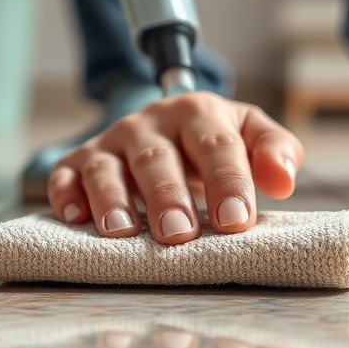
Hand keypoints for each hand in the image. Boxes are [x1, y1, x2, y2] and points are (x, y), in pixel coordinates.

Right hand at [47, 92, 303, 244]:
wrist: (173, 127)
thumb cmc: (216, 142)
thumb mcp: (252, 135)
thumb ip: (277, 151)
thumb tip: (283, 180)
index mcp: (197, 112)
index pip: (216, 146)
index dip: (227, 182)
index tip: (235, 221)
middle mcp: (149, 123)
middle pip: (157, 157)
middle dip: (167, 196)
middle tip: (179, 235)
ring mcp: (111, 142)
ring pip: (106, 168)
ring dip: (113, 199)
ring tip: (123, 233)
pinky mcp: (79, 162)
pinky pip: (65, 176)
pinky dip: (66, 195)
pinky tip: (75, 219)